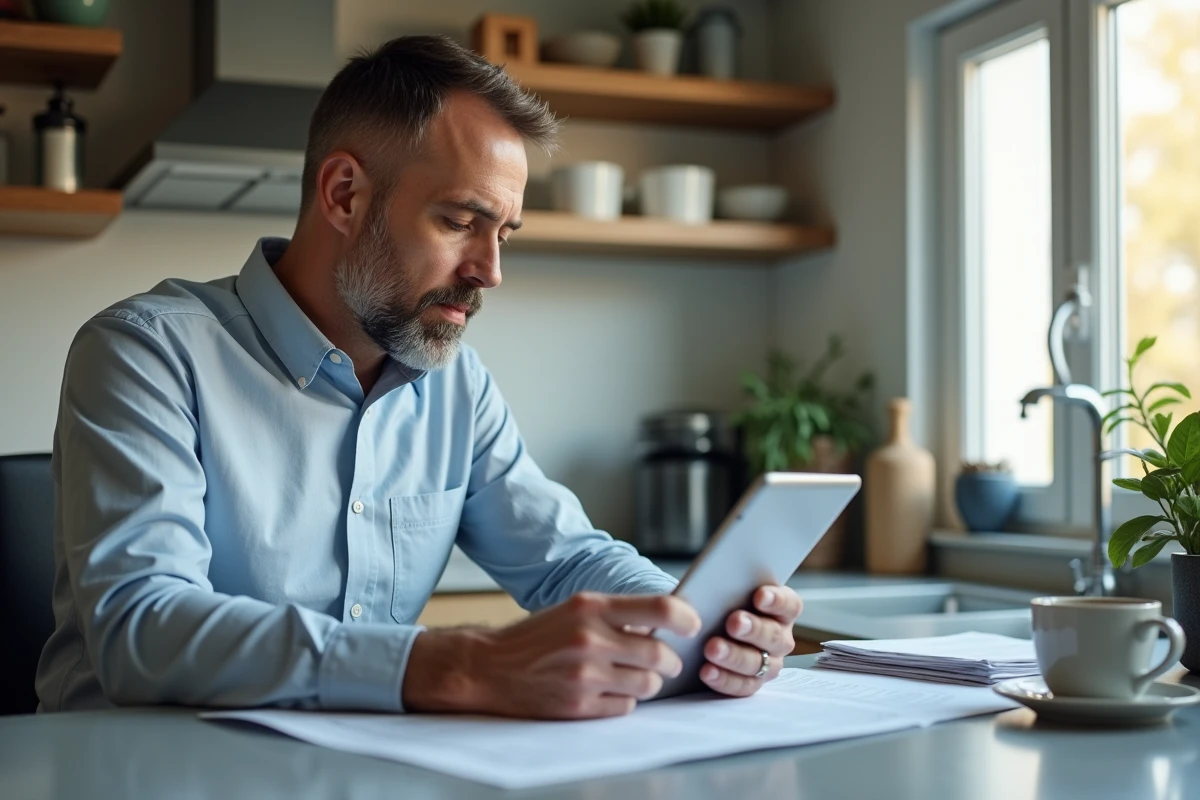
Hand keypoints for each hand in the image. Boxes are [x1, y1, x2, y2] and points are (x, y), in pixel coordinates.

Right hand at [402, 592, 700, 719]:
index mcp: (592, 607)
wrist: (488, 666)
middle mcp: (591, 638)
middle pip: (660, 654)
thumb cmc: (537, 636)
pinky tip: (607, 692)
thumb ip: (618, 613)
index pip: (660, 608)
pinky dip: (624, 702)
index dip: (686, 619)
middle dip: (669, 661)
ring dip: (649, 684)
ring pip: (648, 685)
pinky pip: (625, 708)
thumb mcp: (575, 609)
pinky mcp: (578, 705)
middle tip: (664, 661)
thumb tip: (667, 620)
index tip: (693, 626)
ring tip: (632, 677)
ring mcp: (585, 674)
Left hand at [700, 584, 801, 696]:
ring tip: (712, 648)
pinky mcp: (752, 682)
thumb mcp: (729, 591)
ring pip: (758, 663)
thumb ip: (731, 586)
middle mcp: (780, 637)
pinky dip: (724, 679)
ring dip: (735, 656)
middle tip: (734, 622)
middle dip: (753, 629)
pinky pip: (743, 685)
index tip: (759, 595)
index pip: (790, 605)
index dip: (777, 600)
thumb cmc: (725, 603)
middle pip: (773, 636)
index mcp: (782, 610)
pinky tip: (707, 671)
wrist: (711, 627)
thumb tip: (717, 582)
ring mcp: (769, 663)